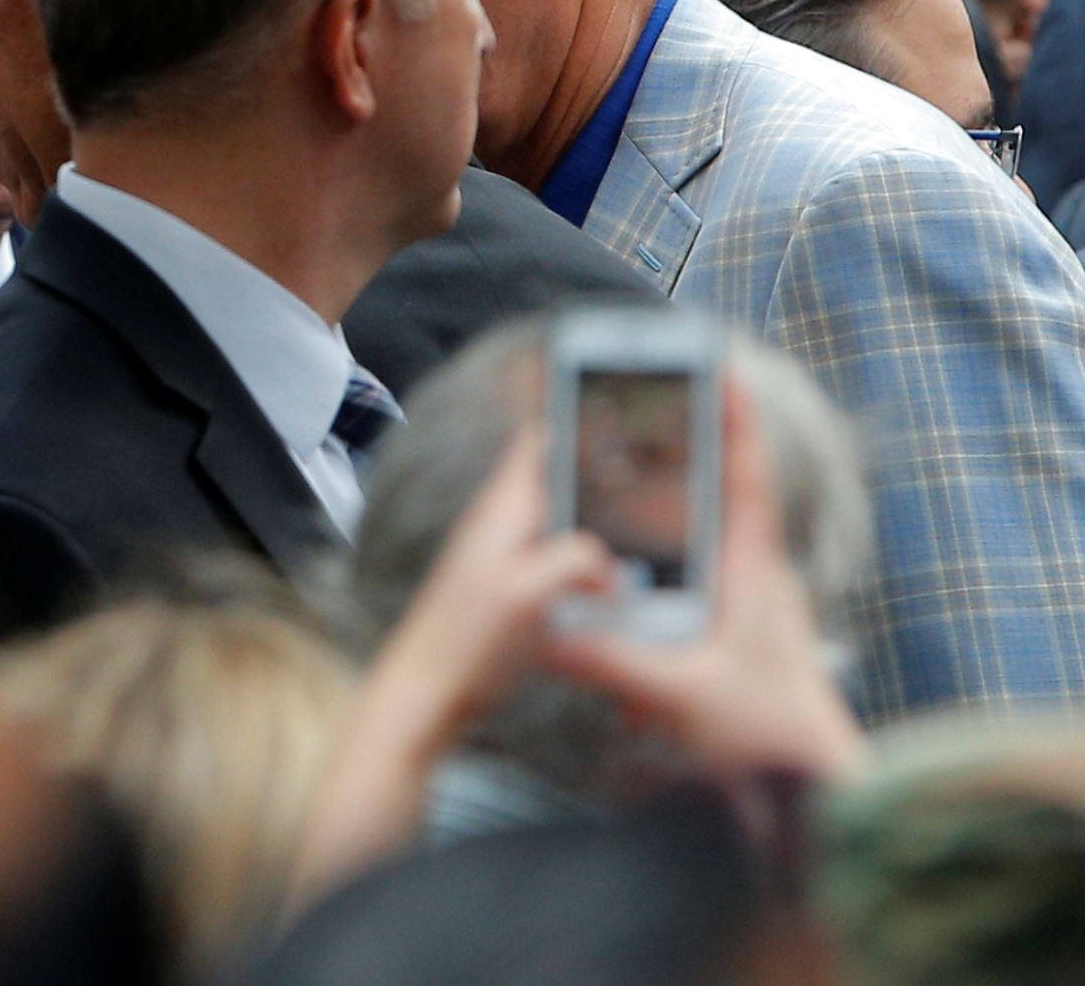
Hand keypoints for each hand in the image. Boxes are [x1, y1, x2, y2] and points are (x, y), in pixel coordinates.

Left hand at [304, 423, 610, 887]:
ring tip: (654, 513)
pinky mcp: (513, 590)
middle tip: (659, 459)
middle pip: (559, 477)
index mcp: (503, 510)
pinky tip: (623, 576)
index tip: (616, 391)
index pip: (539, 439)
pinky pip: (561, 559)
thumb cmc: (466, 643)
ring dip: (601, 516)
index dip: (572, 409)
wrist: (425, 694)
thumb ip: (573, 560)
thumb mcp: (526, 594)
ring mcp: (507, 557)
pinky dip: (593, 557)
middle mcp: (503, 524)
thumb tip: (609, 563)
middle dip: (604, 465)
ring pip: (564, 520)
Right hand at [541, 379, 865, 783]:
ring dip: (663, 542)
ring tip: (619, 524)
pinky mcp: (740, 648)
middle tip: (647, 415)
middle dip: (684, 460)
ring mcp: (752, 616)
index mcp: (753, 574)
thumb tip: (553, 638)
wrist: (828, 797)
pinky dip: (659, 603)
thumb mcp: (686, 698)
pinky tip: (628, 651)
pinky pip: (694, 604)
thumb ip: (618, 664)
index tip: (720, 367)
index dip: (733, 420)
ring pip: (700, 557)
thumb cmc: (776, 740)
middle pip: (717, 502)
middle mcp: (757, 584)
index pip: (745, 479)